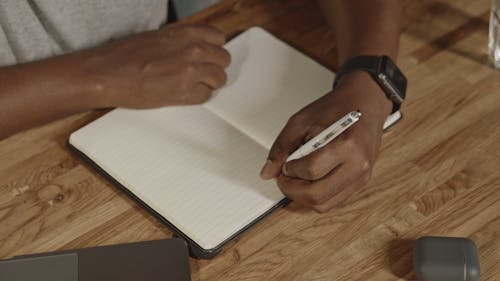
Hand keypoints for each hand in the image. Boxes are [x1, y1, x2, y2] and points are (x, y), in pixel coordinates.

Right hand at [81, 24, 229, 108]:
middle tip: (203, 71)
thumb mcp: (158, 36)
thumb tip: (194, 47)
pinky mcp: (185, 93)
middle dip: (214, 65)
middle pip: (224, 59)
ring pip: (219, 79)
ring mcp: (191, 73)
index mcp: (185, 33)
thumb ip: (181, 40)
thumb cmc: (125, 56)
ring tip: (195, 83)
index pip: (219, 38)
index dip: (214, 47)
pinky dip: (199, 96)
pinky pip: (206, 96)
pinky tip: (186, 93)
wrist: (108, 74)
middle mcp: (193, 51)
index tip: (210, 53)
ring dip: (210, 82)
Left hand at [260, 71, 391, 212]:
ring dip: (303, 196)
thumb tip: (267, 172)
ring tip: (296, 180)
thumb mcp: (302, 120)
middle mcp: (358, 164)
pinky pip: (334, 201)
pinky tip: (309, 181)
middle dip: (292, 190)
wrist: (365, 102)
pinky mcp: (362, 182)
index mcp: (346, 144)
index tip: (284, 164)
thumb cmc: (336, 107)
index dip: (290, 171)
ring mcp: (362, 176)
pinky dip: (317, 196)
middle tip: (283, 178)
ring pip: (325, 204)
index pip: (311, 171)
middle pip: (317, 195)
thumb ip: (282, 147)